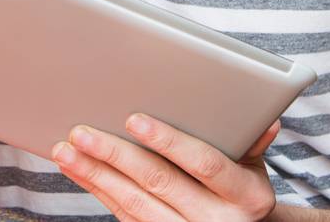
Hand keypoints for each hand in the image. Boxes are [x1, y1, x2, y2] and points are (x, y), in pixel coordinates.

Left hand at [53, 115, 279, 221]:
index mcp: (246, 196)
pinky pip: (126, 217)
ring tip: (66, 150)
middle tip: (81, 132)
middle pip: (159, 183)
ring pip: (135, 205)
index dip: (169, 141)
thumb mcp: (254, 167)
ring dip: (96, 176)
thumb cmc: (241, 189)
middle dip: (116, 155)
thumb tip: (264, 117)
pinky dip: (99, 191)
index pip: (204, 163)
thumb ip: (250, 141)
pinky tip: (78, 170)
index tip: (134, 119)